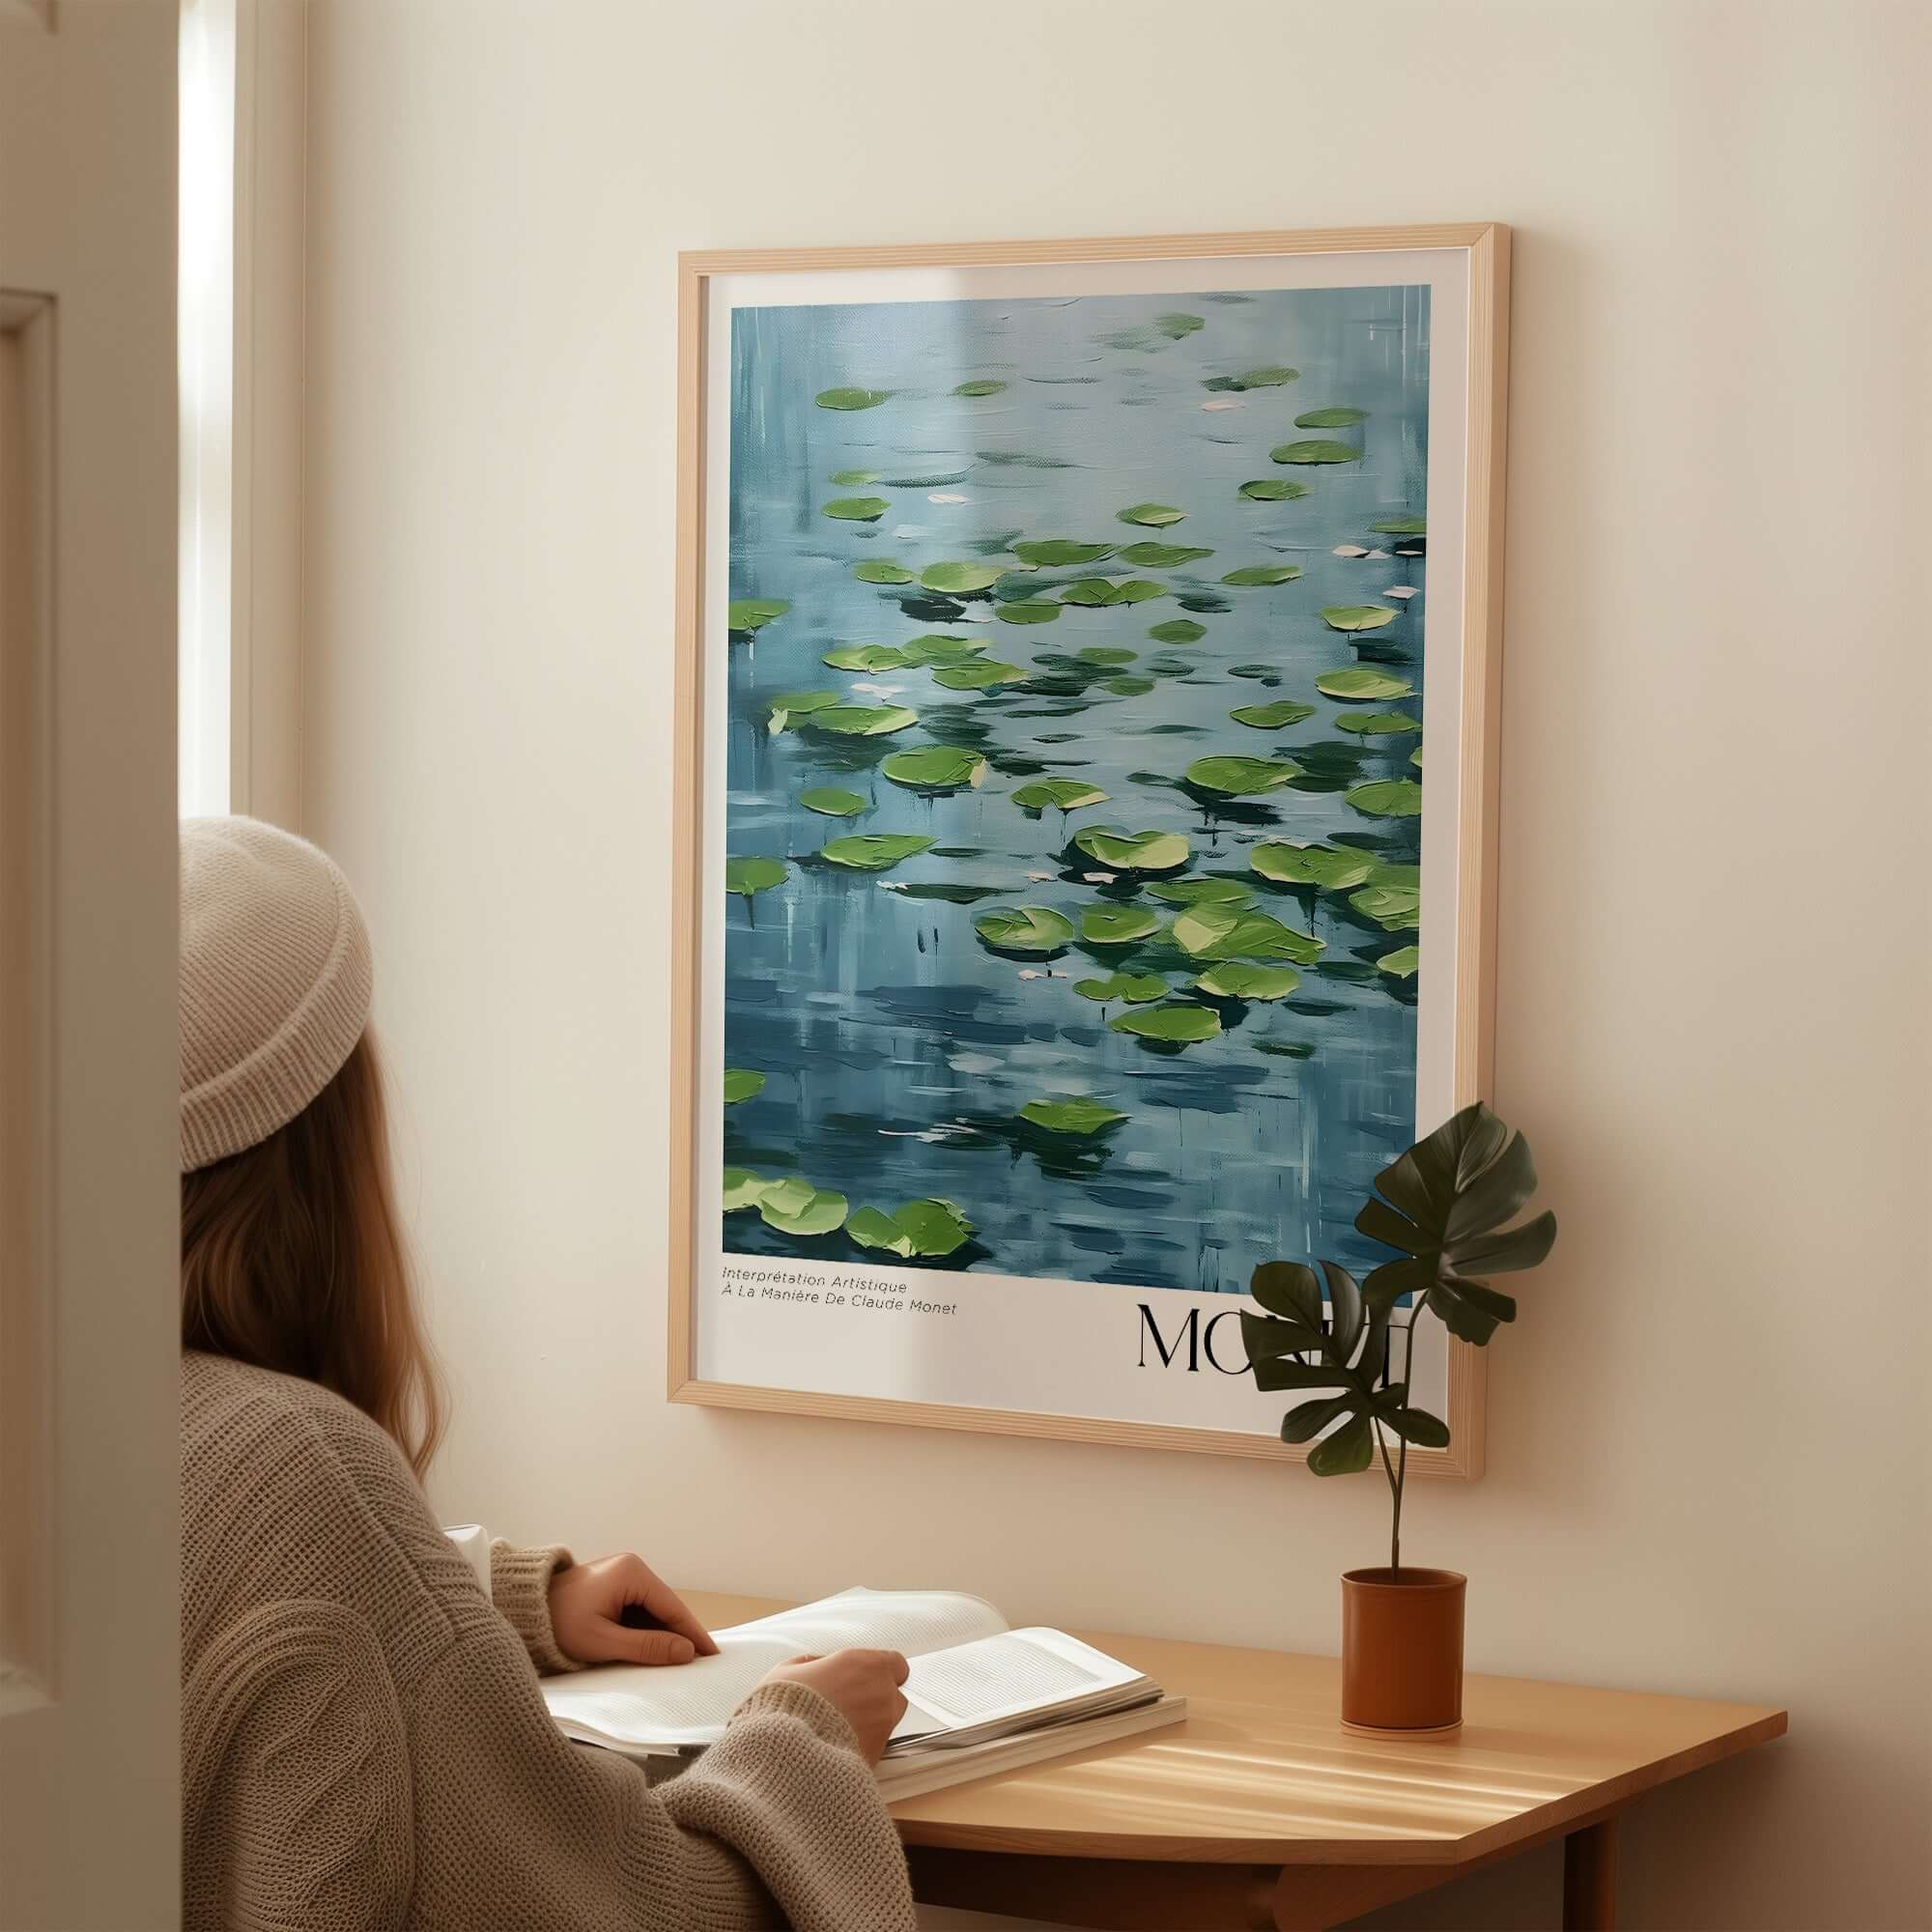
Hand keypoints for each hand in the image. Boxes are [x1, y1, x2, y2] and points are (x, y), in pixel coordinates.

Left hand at [547, 1553, 719, 1666]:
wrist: (522, 1613)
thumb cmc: (558, 1625)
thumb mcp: (603, 1641)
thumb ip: (646, 1647)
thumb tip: (687, 1652)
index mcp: (633, 1572)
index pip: (673, 1607)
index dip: (693, 1633)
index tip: (711, 1656)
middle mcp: (632, 1568)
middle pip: (665, 1609)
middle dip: (679, 1636)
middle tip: (700, 1665)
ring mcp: (622, 1577)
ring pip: (652, 1613)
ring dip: (662, 1636)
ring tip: (679, 1663)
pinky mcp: (613, 1590)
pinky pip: (638, 1613)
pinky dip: (646, 1633)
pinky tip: (654, 1652)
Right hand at [761, 1649, 909, 1761]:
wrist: (785, 1757)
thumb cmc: (784, 1710)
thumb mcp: (787, 1671)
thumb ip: (813, 1663)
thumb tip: (819, 1665)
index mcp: (862, 1664)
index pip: (896, 1663)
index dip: (880, 1671)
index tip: (865, 1678)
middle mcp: (880, 1692)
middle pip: (894, 1695)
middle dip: (876, 1700)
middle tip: (848, 1707)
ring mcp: (883, 1726)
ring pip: (887, 1723)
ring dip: (871, 1724)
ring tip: (839, 1731)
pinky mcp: (877, 1756)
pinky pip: (877, 1747)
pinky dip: (863, 1747)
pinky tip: (838, 1748)